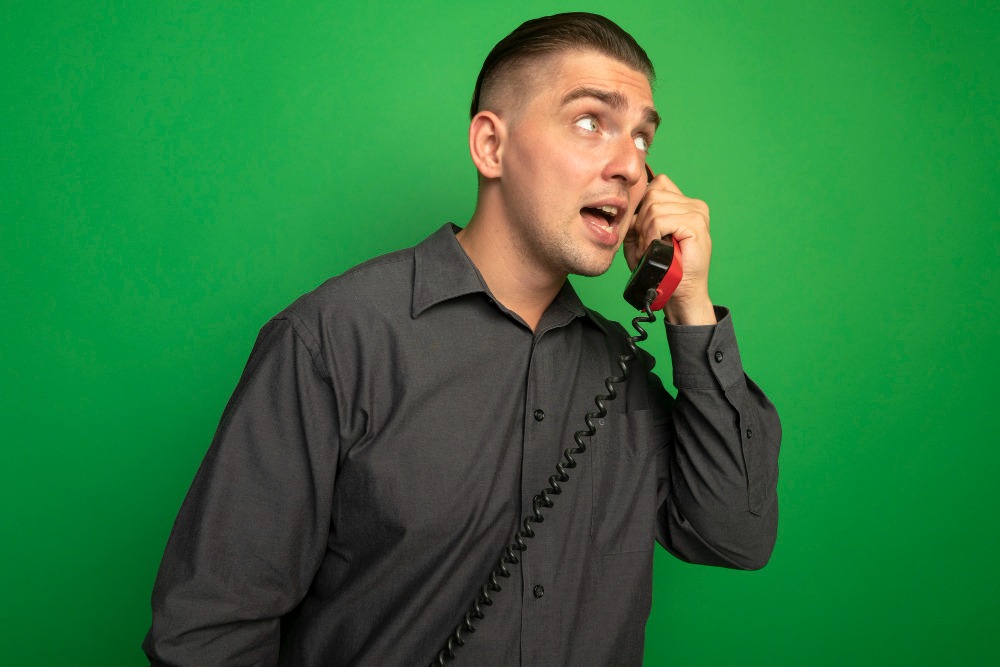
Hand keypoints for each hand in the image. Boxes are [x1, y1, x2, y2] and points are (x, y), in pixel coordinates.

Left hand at [623, 171, 716, 324]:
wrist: (681, 292)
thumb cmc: (663, 268)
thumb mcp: (643, 240)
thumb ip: (635, 221)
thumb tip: (625, 206)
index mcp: (685, 204)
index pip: (657, 184)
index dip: (643, 205)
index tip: (644, 229)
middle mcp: (694, 205)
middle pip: (652, 194)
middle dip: (642, 220)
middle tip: (646, 243)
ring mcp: (697, 213)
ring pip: (654, 207)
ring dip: (646, 231)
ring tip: (651, 248)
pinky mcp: (695, 224)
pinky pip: (660, 220)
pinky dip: (652, 235)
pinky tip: (657, 247)